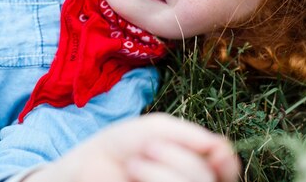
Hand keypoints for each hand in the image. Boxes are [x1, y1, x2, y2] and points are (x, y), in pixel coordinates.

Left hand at [24, 113, 239, 181]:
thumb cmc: (117, 147)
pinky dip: (156, 179)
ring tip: (135, 163)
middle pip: (208, 179)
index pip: (227, 170)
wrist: (78, 168)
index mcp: (192, 166)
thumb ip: (187, 135)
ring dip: (165, 173)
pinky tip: (130, 175)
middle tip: (147, 148)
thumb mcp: (154, 129)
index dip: (227, 161)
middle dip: (179, 160)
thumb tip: (222, 148)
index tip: (215, 149)